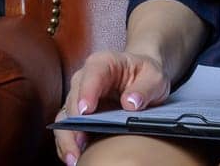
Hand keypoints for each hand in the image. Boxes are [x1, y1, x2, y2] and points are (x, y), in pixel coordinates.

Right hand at [54, 50, 172, 164]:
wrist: (141, 78)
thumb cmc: (145, 74)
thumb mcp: (154, 77)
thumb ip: (145, 88)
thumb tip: (130, 103)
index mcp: (103, 63)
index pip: (92, 75)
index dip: (87, 93)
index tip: (86, 112)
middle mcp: (84, 79)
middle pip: (73, 100)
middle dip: (74, 124)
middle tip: (79, 144)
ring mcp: (78, 97)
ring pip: (65, 118)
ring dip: (68, 139)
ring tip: (75, 158)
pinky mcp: (77, 115)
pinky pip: (67, 130)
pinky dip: (69, 144)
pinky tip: (76, 158)